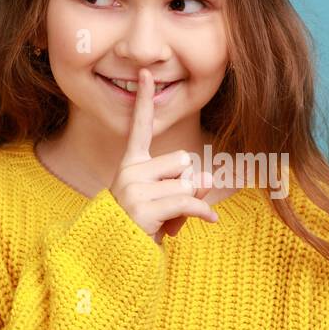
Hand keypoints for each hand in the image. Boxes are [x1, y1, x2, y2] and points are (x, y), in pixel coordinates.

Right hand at [109, 68, 218, 244]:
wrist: (119, 256)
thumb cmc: (143, 227)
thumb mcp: (164, 202)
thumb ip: (185, 185)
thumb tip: (206, 177)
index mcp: (131, 164)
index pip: (139, 127)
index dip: (143, 100)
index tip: (146, 73)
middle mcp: (129, 171)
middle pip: (182, 160)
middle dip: (188, 183)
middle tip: (173, 206)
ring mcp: (133, 189)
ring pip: (187, 182)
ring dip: (191, 202)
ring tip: (171, 218)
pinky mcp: (143, 207)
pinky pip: (188, 201)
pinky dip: (203, 211)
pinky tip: (209, 220)